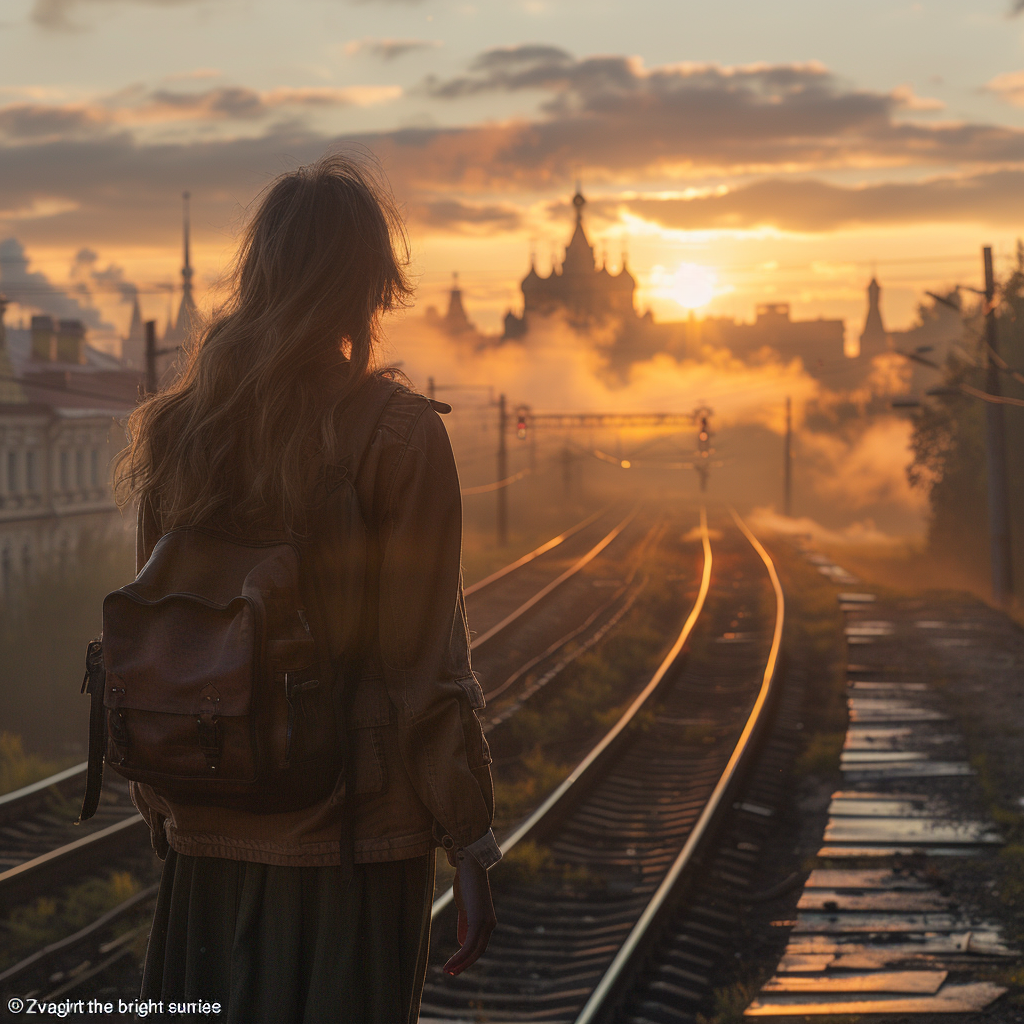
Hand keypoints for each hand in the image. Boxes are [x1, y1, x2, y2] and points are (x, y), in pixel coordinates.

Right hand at [443, 852, 496, 975]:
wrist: (469, 865)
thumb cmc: (466, 882)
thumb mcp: (464, 906)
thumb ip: (464, 924)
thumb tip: (462, 943)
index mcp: (488, 921)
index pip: (479, 945)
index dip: (467, 957)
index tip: (454, 966)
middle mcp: (490, 924)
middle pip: (478, 951)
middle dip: (464, 965)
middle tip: (450, 973)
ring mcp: (485, 922)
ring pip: (474, 951)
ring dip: (460, 963)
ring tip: (447, 971)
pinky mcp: (478, 920)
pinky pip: (469, 944)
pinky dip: (459, 956)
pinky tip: (450, 962)